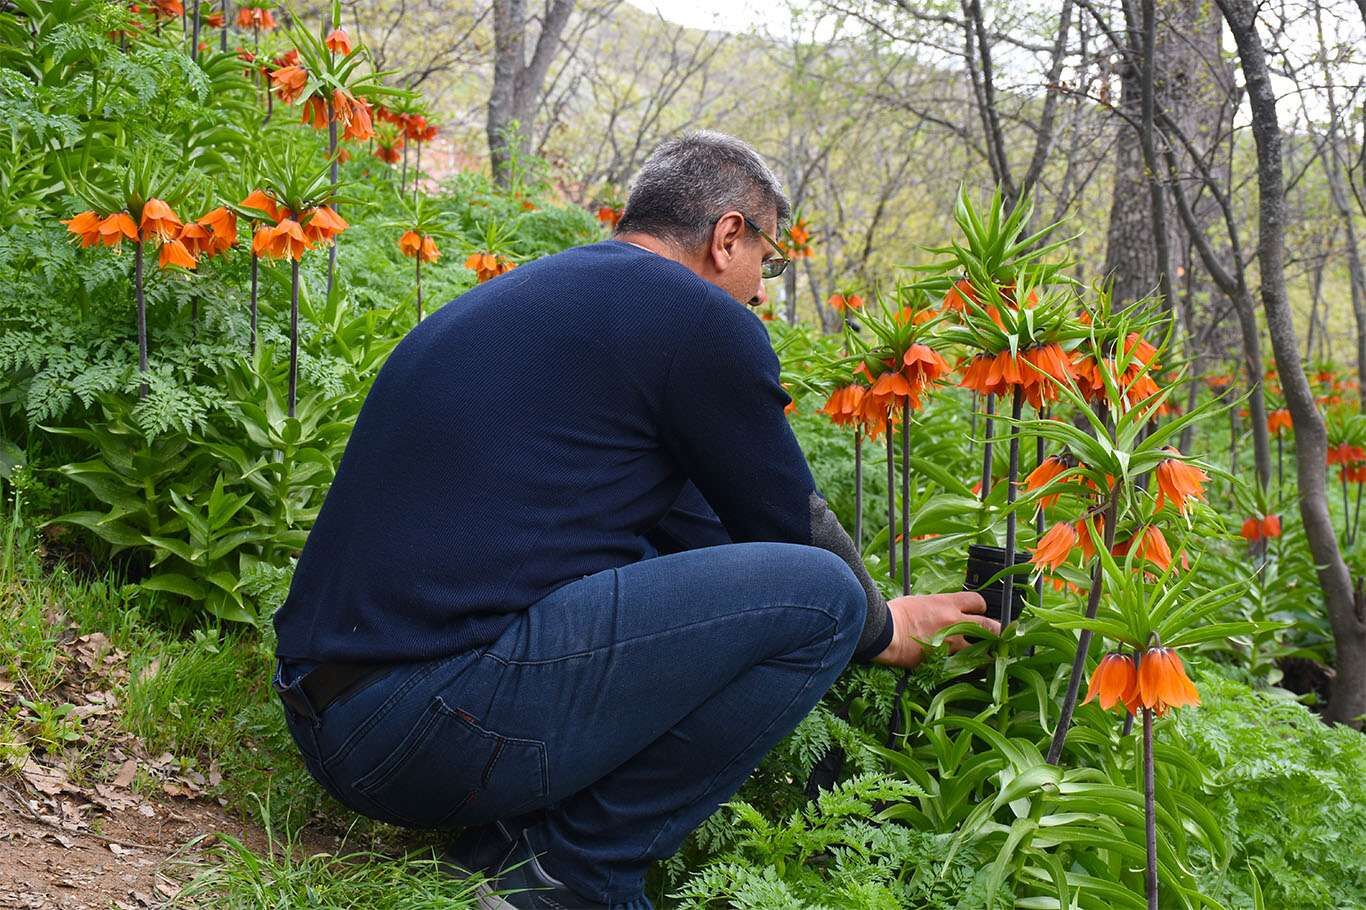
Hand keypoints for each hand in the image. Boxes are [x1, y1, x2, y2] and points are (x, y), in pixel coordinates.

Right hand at [872, 591, 998, 668]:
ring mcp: (952, 643)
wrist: (885, 633)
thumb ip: (936, 607)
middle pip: (989, 625)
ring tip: (991, 658)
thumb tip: (940, 612)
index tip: (979, 612)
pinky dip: (970, 670)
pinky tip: (973, 672)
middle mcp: (956, 622)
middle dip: (996, 631)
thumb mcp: (919, 602)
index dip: (981, 608)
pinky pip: (965, 667)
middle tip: (998, 636)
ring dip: (988, 654)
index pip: (978, 601)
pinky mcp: (944, 661)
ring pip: (983, 651)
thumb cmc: (895, 614)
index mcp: (948, 603)